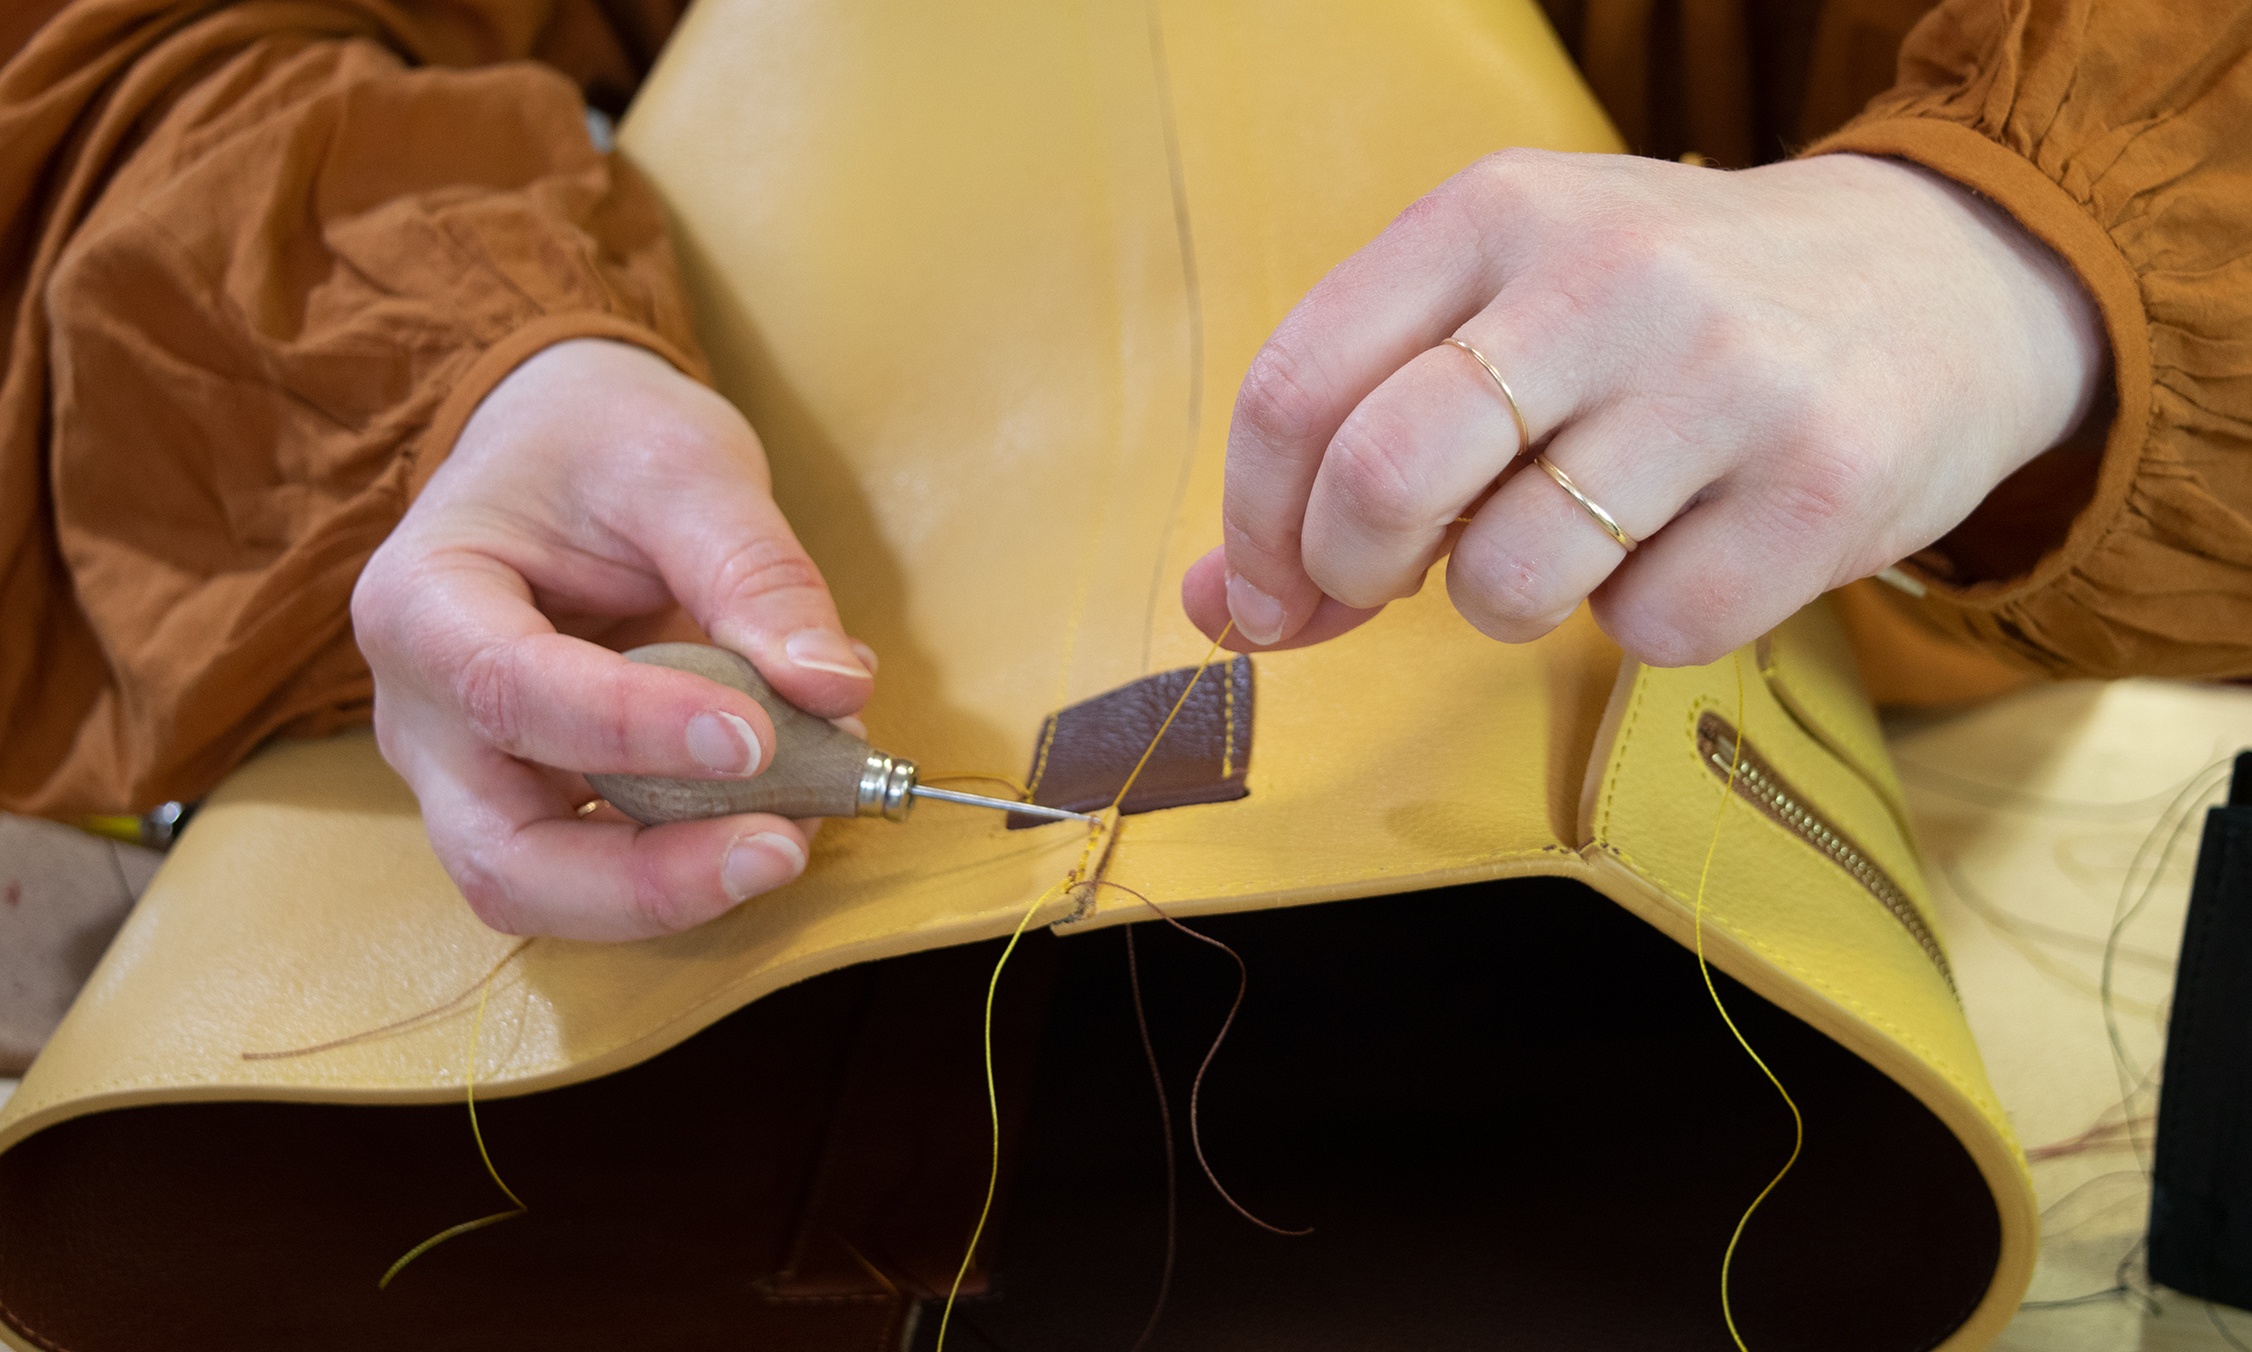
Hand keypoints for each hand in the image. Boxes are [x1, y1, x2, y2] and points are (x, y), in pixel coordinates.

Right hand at [352, 339, 876, 939]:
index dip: (631, 730)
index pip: (508, 690)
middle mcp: (422, 714)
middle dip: (646, 880)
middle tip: (780, 848)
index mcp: (424, 601)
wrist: (562, 450)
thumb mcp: (688, 467)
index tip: (755, 735)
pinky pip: (601, 873)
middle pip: (504, 856)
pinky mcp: (536, 807)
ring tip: (795, 835)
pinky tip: (781, 813)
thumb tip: (836, 691)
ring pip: (546, 892)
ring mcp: (470, 776)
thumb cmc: (603, 443)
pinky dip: (691, 861)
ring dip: (677, 887)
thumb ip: (755, 574)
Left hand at [1181, 150, 2105, 662]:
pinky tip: (1689, 546)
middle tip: (1393, 582)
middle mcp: (1605, 277)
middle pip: (1384, 480)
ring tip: (1572, 539)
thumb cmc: (1663, 320)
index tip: (1264, 591)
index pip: (1296, 388)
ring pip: (1510, 581)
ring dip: (1508, 602)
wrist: (1936, 280)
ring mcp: (1726, 378)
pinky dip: (1644, 622)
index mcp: (1494, 214)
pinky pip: (1651, 632)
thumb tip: (1211, 609)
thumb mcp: (1504, 310)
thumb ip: (1350, 441)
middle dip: (1352, 573)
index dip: (1253, 528)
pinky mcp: (1823, 487)